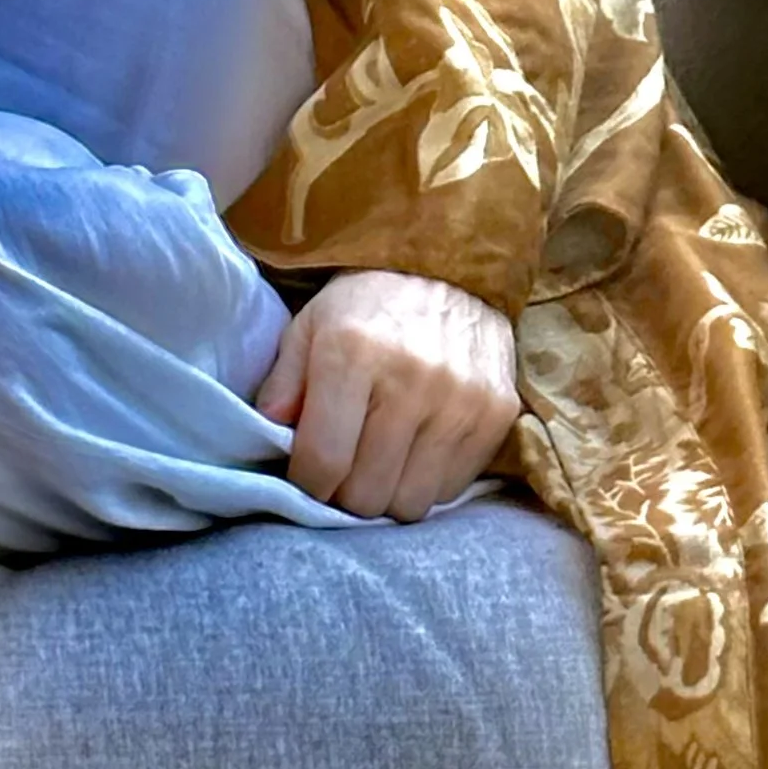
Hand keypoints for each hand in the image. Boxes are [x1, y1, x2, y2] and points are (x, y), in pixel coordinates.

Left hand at [252, 266, 517, 521]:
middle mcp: (411, 380)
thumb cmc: (368, 301)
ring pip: (412, 502)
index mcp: (352, 353)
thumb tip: (271, 431)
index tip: (308, 476)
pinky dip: (429, 481)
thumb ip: (284, 382)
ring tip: (381, 462)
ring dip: (389, 493)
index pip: (324, 460)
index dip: (308, 483)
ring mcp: (460, 401)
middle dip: (346, 493)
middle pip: (368, 493)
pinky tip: (418, 449)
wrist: (454, 266)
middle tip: (345, 470)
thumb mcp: (311, 324)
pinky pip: (453, 487)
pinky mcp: (496, 414)